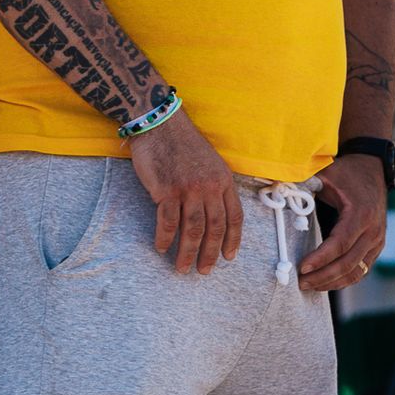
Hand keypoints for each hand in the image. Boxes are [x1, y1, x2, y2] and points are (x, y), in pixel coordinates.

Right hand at [128, 108, 241, 274]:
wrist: (159, 124)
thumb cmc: (182, 142)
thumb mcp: (210, 162)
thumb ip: (214, 185)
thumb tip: (212, 212)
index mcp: (224, 180)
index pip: (234, 217)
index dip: (233, 240)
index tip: (228, 257)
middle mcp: (210, 187)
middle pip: (214, 229)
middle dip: (209, 254)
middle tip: (204, 271)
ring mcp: (188, 189)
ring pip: (192, 230)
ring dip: (187, 252)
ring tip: (182, 267)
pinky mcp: (166, 190)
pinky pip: (168, 222)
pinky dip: (165, 238)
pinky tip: (161, 247)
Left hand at [297, 154, 386, 290]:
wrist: (373, 169)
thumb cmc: (346, 172)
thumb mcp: (326, 174)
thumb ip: (305, 183)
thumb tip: (276, 190)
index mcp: (360, 214)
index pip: (340, 244)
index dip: (320, 258)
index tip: (301, 267)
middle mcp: (373, 231)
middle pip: (348, 263)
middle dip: (323, 276)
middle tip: (300, 282)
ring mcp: (377, 241)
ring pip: (357, 271)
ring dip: (333, 282)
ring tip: (310, 285)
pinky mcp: (376, 246)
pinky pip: (362, 269)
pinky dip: (344, 279)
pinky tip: (326, 282)